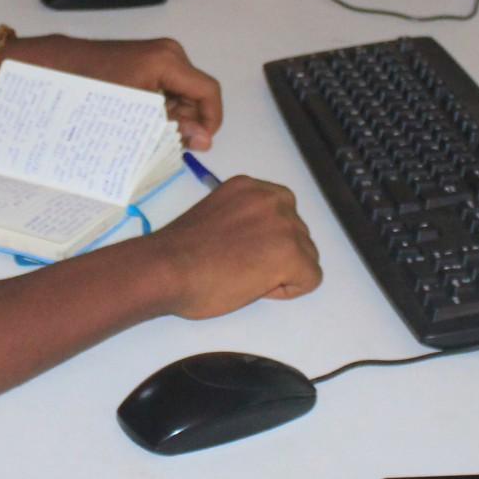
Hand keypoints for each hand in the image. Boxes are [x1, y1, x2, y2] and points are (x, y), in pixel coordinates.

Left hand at [6, 35, 222, 148]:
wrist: (54, 66)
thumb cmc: (89, 88)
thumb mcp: (135, 115)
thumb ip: (173, 128)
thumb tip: (205, 141)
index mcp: (168, 60)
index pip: (208, 92)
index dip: (210, 121)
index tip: (199, 144)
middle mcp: (169, 52)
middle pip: (197, 93)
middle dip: (188, 121)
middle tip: (167, 142)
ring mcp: (158, 55)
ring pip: (182, 93)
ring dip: (173, 116)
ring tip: (148, 132)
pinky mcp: (147, 60)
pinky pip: (167, 87)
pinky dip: (160, 107)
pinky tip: (141, 120)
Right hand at [135, 176, 321, 318]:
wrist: (167, 268)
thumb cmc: (179, 253)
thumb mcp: (217, 215)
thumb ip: (244, 218)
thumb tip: (257, 239)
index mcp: (251, 187)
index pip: (281, 216)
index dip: (264, 240)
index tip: (237, 250)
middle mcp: (272, 198)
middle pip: (298, 235)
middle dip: (276, 255)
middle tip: (239, 266)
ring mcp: (284, 224)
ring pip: (307, 257)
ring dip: (283, 272)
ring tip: (245, 276)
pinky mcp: (291, 253)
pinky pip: (311, 279)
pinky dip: (289, 290)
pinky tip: (256, 287)